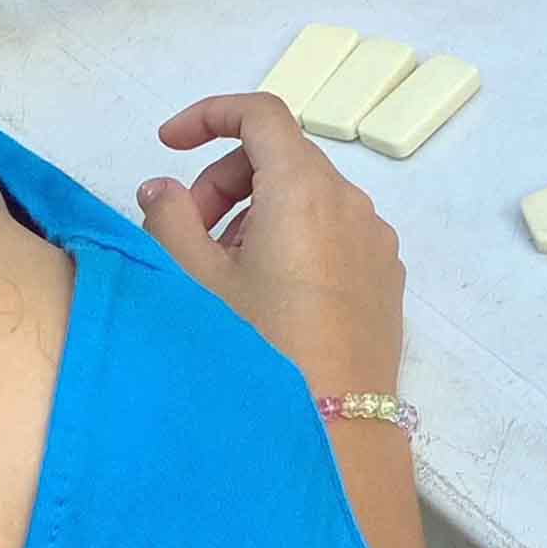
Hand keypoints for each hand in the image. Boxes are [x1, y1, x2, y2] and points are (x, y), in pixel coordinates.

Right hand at [137, 91, 404, 400]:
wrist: (335, 433)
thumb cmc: (256, 348)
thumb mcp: (195, 283)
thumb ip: (169, 221)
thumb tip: (161, 188)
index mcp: (306, 190)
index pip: (262, 114)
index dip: (209, 115)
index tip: (167, 144)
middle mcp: (351, 204)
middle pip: (281, 158)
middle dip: (224, 181)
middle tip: (185, 232)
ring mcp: (375, 241)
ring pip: (307, 199)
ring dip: (255, 214)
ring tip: (220, 274)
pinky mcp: (385, 278)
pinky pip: (332, 234)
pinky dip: (291, 240)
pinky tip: (264, 297)